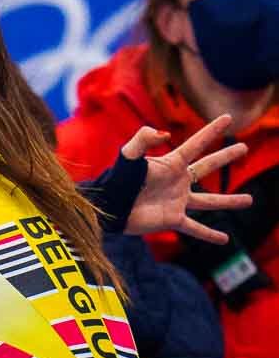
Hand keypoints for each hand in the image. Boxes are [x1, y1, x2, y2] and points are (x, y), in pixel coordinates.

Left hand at [123, 113, 251, 242]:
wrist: (108, 207)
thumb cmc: (116, 180)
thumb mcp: (128, 155)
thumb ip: (144, 137)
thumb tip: (166, 135)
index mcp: (171, 164)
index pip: (196, 144)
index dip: (212, 131)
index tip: (228, 118)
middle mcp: (178, 181)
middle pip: (208, 166)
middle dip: (226, 156)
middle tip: (244, 148)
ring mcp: (177, 201)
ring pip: (209, 201)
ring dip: (229, 201)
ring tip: (250, 201)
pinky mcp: (172, 220)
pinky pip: (195, 228)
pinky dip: (209, 234)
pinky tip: (224, 239)